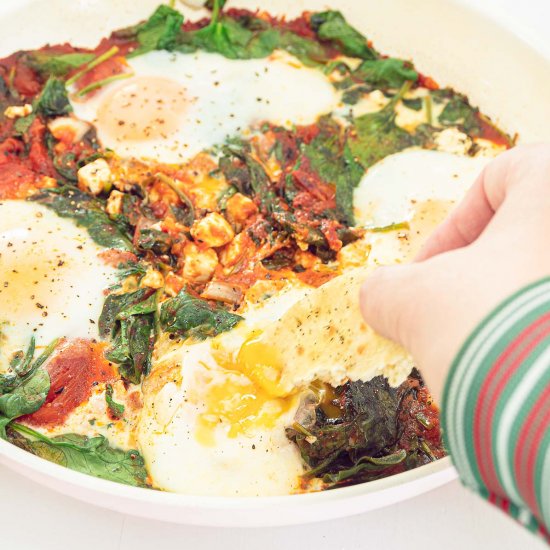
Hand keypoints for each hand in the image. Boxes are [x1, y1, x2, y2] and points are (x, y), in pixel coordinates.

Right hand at [360, 144, 549, 400]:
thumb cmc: (490, 331)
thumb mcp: (413, 301)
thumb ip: (385, 289)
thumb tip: (380, 295)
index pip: (503, 177)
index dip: (452, 227)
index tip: (427, 274)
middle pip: (531, 234)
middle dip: (484, 275)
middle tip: (454, 313)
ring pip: (544, 278)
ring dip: (510, 305)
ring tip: (483, 349)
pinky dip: (537, 333)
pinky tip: (517, 368)